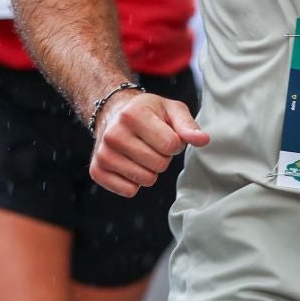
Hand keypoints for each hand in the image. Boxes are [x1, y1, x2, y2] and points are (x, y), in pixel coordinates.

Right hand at [90, 91, 208, 197]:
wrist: (112, 113)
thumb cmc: (147, 112)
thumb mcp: (171, 110)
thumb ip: (188, 125)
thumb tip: (203, 140)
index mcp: (133, 114)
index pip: (170, 145)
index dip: (175, 144)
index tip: (167, 135)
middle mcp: (114, 134)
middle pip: (159, 164)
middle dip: (162, 157)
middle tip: (152, 144)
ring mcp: (103, 153)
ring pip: (145, 179)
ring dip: (150, 170)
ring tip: (141, 152)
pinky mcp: (97, 170)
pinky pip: (128, 190)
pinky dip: (135, 182)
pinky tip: (130, 164)